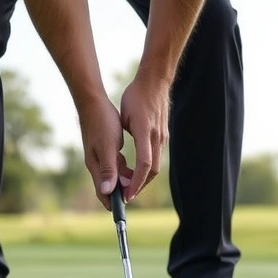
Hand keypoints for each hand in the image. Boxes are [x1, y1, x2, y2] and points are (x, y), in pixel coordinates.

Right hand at [78, 98, 131, 208]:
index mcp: (96, 166)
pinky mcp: (106, 150)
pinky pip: (116, 166)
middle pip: (109, 188)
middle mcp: (97, 164)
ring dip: (124, 183)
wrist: (93, 102)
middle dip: (120, 196)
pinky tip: (133, 171)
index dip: (113, 204)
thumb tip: (109, 191)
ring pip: (114, 177)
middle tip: (133, 201)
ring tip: (136, 188)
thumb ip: (109, 169)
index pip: (103, 193)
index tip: (122, 216)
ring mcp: (101, 157)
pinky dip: (124, 171)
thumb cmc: (102, 122)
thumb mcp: (108, 146)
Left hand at [119, 76, 169, 201]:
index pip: (144, 166)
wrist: (155, 81)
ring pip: (154, 165)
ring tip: (128, 186)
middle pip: (152, 171)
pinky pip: (155, 156)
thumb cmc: (136, 96)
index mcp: (146, 134)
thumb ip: (122, 136)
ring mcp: (162, 137)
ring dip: (142, 178)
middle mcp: (157, 138)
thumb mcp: (125, 117)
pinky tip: (135, 169)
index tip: (127, 195)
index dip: (136, 183)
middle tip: (127, 196)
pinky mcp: (163, 135)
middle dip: (140, 186)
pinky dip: (145, 167)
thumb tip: (115, 162)